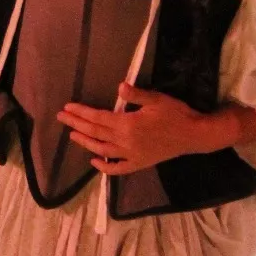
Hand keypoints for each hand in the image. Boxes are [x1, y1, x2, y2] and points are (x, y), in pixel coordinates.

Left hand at [59, 84, 218, 174]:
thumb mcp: (156, 99)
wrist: (194, 135)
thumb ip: (136, 94)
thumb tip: (119, 86)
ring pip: (102, 150)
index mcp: (128, 124)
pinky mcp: (140, 163)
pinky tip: (94, 162)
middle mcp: (126, 142)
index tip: (67, 108)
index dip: (82, 113)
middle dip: (77, 124)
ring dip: (85, 143)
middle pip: (96, 133)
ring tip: (72, 135)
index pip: (98, 118)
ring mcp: (132, 155)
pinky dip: (105, 167)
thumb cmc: (175, 113)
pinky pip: (118, 168)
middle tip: (61, 118)